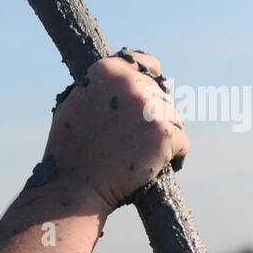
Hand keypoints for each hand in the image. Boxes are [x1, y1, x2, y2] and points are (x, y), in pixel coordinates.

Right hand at [37, 50, 189, 213]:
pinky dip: (172, 156)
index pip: (147, 64)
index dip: (150, 82)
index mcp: (107, 71)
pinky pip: (182, 142)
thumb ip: (102, 90)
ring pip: (174, 118)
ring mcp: (150, 107)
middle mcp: (131, 83)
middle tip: (132, 142)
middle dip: (153, 116)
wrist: (74, 187)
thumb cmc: (70, 153)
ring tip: (138, 157)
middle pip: (162, 95)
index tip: (147, 99)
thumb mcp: (76, 106)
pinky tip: (153, 167)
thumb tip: (128, 82)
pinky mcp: (166, 133)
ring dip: (162, 136)